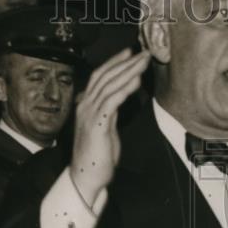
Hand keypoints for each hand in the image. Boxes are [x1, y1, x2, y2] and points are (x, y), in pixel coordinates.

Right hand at [69, 47, 150, 205]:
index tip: (129, 53)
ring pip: (109, 85)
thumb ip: (108, 113)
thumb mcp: (104, 129)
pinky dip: (125, 88)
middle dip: (124, 62)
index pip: (99, 77)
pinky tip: (136, 80)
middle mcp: (84, 106)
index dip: (114, 63)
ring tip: (143, 61)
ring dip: (128, 71)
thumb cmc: (96, 156)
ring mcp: (89, 114)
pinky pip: (112, 101)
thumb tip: (118, 101)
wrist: (86, 176)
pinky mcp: (97, 124)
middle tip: (142, 51)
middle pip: (104, 76)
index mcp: (85, 105)